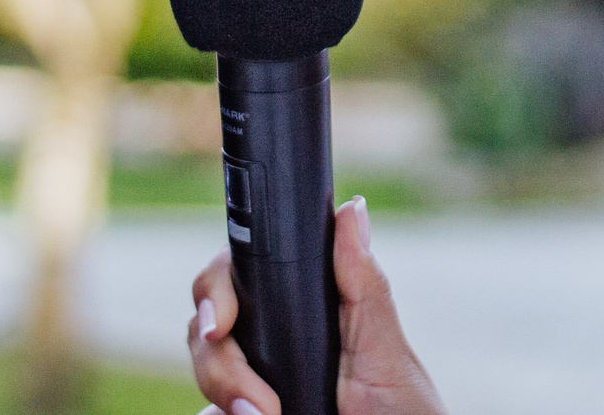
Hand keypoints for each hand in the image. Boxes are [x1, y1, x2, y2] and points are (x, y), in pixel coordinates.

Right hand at [188, 197, 445, 414]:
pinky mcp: (237, 412)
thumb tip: (351, 208)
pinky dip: (219, 413)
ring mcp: (248, 379)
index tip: (222, 319)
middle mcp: (267, 337)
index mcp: (298, 306)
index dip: (217, 287)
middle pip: (206, 320)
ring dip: (225, 391)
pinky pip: (208, 409)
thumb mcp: (384, 348)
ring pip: (203, 366)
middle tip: (253, 397)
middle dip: (218, 356)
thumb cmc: (401, 406)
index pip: (237, 273)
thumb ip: (363, 284)